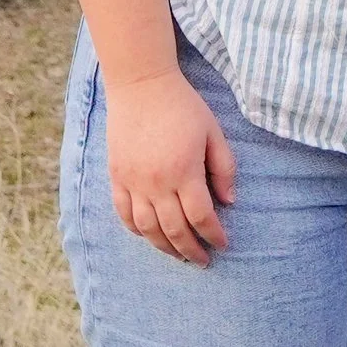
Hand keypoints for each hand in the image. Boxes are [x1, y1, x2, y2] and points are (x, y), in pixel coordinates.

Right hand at [103, 66, 236, 264]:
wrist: (142, 85)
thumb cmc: (183, 106)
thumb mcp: (213, 132)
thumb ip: (224, 168)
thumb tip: (229, 202)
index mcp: (185, 171)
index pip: (201, 217)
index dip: (214, 235)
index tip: (223, 244)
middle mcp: (158, 183)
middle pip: (175, 230)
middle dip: (191, 250)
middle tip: (203, 260)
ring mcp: (134, 182)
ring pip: (147, 229)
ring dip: (164, 247)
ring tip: (178, 254)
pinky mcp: (117, 176)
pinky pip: (124, 213)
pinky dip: (136, 230)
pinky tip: (149, 235)